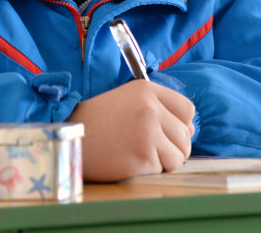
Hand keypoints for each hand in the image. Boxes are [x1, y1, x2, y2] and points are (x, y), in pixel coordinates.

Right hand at [67, 79, 194, 181]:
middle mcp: (150, 108)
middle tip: (151, 148)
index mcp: (147, 90)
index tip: (169, 132)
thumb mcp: (127, 99)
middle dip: (174, 146)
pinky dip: (152, 170)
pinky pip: (163, 168)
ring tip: (142, 155)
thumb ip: (157, 107)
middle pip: (186, 135)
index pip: (188, 110)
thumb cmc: (98, 121)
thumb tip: (189, 130)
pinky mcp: (143, 156)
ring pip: (180, 155)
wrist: (70, 138)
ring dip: (166, 160)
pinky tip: (132, 161)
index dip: (182, 124)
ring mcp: (147, 132)